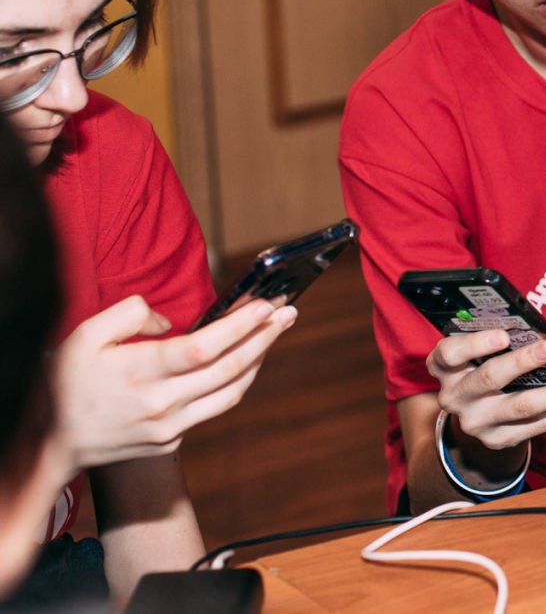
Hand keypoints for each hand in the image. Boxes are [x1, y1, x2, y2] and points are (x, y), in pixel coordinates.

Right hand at [55, 295, 293, 467]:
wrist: (52, 444)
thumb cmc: (66, 383)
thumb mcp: (84, 336)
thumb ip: (129, 315)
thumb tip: (169, 322)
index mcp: (140, 373)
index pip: (205, 347)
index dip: (241, 325)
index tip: (267, 304)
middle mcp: (161, 404)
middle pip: (230, 367)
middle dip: (266, 336)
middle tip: (289, 311)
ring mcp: (170, 427)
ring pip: (232, 390)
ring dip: (259, 359)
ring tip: (275, 331)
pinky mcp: (173, 440)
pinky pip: (216, 407)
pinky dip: (236, 381)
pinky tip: (245, 360)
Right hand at [428, 329, 545, 453]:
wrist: (474, 414)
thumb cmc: (481, 366)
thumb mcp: (476, 352)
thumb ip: (496, 340)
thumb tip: (540, 329)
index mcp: (446, 367)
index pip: (451, 354)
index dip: (476, 344)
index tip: (504, 335)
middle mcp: (456, 396)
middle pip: (489, 378)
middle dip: (523, 362)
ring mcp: (477, 422)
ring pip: (522, 406)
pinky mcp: (498, 439)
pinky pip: (538, 425)